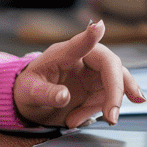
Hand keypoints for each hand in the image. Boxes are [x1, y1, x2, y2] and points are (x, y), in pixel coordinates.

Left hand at [13, 20, 144, 128]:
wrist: (33, 101)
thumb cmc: (30, 89)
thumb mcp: (30, 92)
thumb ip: (45, 93)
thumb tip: (64, 96)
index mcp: (63, 54)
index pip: (79, 43)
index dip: (90, 36)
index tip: (99, 26)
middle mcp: (84, 59)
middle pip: (111, 65)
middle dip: (116, 90)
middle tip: (111, 116)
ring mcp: (94, 73)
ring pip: (116, 83)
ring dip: (108, 104)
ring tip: (74, 120)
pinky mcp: (99, 87)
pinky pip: (110, 98)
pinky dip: (103, 111)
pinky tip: (80, 118)